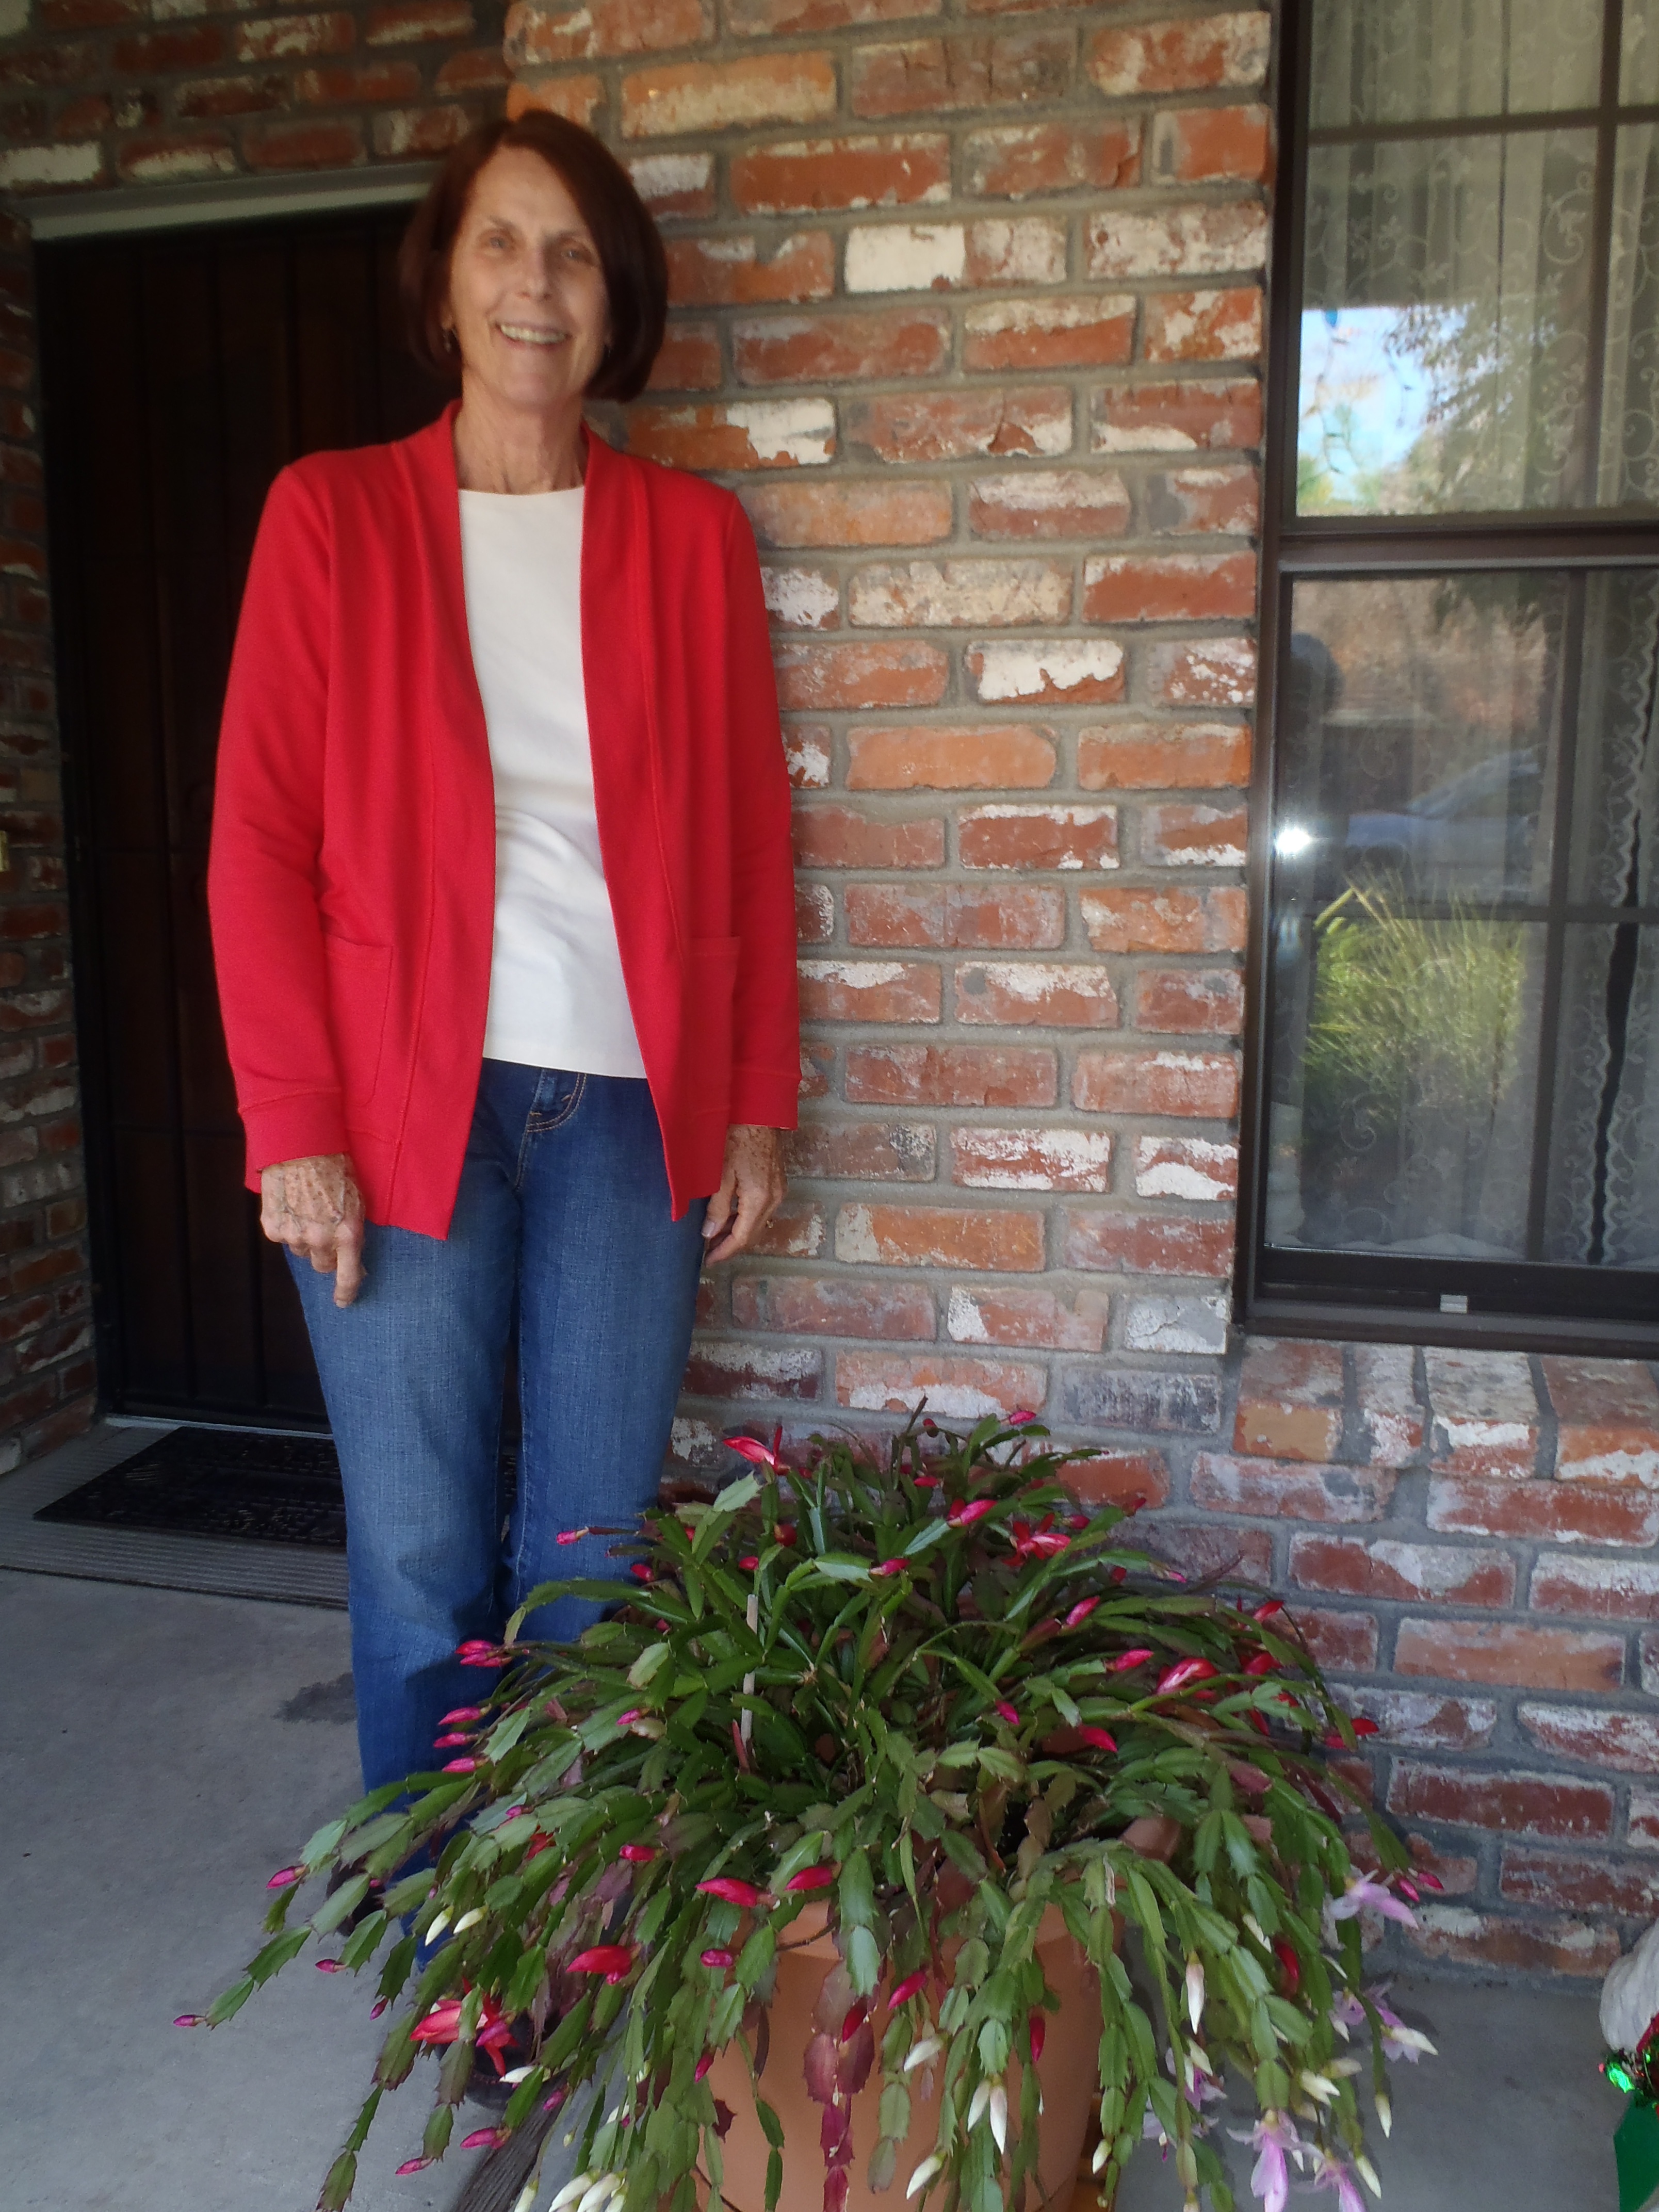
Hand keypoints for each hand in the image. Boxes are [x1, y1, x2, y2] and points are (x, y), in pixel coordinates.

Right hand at [260, 1153, 366, 1307]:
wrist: (302, 1146)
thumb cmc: (337, 1168)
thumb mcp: (357, 1200)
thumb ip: (353, 1231)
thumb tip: (352, 1256)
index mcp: (348, 1233)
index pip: (348, 1276)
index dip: (346, 1292)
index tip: (343, 1301)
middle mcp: (321, 1239)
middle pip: (322, 1265)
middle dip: (326, 1253)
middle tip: (326, 1231)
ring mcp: (294, 1234)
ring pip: (301, 1251)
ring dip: (305, 1238)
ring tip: (308, 1210)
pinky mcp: (273, 1226)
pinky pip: (282, 1237)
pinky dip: (287, 1226)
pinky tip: (292, 1206)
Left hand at [701, 1125, 787, 1262]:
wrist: (757, 1109)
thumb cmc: (736, 1136)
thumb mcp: (720, 1174)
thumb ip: (717, 1207)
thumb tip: (710, 1234)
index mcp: (760, 1198)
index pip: (743, 1237)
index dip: (724, 1252)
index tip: (708, 1260)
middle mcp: (774, 1197)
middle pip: (753, 1233)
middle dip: (731, 1245)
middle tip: (708, 1251)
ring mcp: (779, 1189)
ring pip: (758, 1221)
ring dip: (738, 1231)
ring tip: (715, 1235)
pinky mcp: (777, 1180)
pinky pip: (762, 1208)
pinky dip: (746, 1217)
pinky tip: (730, 1215)